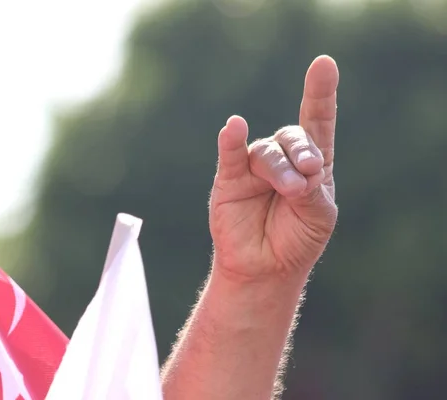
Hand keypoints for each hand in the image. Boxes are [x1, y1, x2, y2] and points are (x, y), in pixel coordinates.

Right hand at [209, 55, 338, 281]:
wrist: (266, 269)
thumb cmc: (296, 240)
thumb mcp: (318, 215)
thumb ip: (313, 188)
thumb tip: (302, 165)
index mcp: (311, 164)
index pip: (317, 122)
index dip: (320, 93)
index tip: (323, 65)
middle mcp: (282, 160)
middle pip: (292, 137)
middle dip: (303, 153)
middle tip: (308, 177)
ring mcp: (254, 168)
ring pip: (267, 153)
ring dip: (280, 170)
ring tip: (292, 192)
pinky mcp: (229, 180)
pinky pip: (231, 155)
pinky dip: (232, 141)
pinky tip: (234, 128)